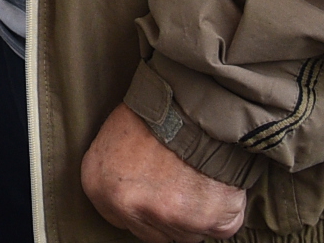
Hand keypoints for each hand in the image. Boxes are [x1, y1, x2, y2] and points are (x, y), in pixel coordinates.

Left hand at [82, 105, 246, 242]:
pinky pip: (221, 228)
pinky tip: (218, 182)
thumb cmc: (158, 106)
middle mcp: (130, 207)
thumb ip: (118, 175)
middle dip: (166, 211)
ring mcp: (171, 217)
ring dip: (195, 212)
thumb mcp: (116, 135)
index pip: (120, 219)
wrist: (197, 94)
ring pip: (187, 232)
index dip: (141, 203)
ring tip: (199, 174)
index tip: (153, 189)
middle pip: (153, 232)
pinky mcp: (210, 219)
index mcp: (99, 186)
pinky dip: (224, 210)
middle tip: (179, 178)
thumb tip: (132, 192)